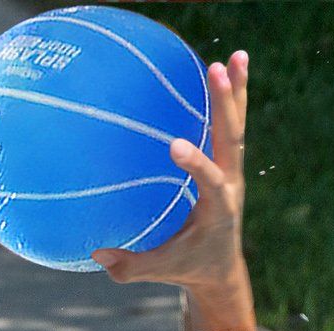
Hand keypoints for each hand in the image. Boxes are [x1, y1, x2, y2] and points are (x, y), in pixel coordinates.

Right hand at [91, 51, 249, 298]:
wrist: (221, 268)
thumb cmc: (186, 267)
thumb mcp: (159, 270)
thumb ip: (129, 267)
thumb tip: (96, 253)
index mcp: (218, 210)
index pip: (209, 182)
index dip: (195, 164)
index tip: (175, 145)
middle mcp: (231, 184)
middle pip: (230, 139)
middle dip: (224, 105)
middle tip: (216, 71)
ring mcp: (233, 170)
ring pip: (236, 126)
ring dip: (236, 91)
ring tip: (235, 56)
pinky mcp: (229, 163)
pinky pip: (232, 126)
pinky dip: (233, 97)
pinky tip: (232, 65)